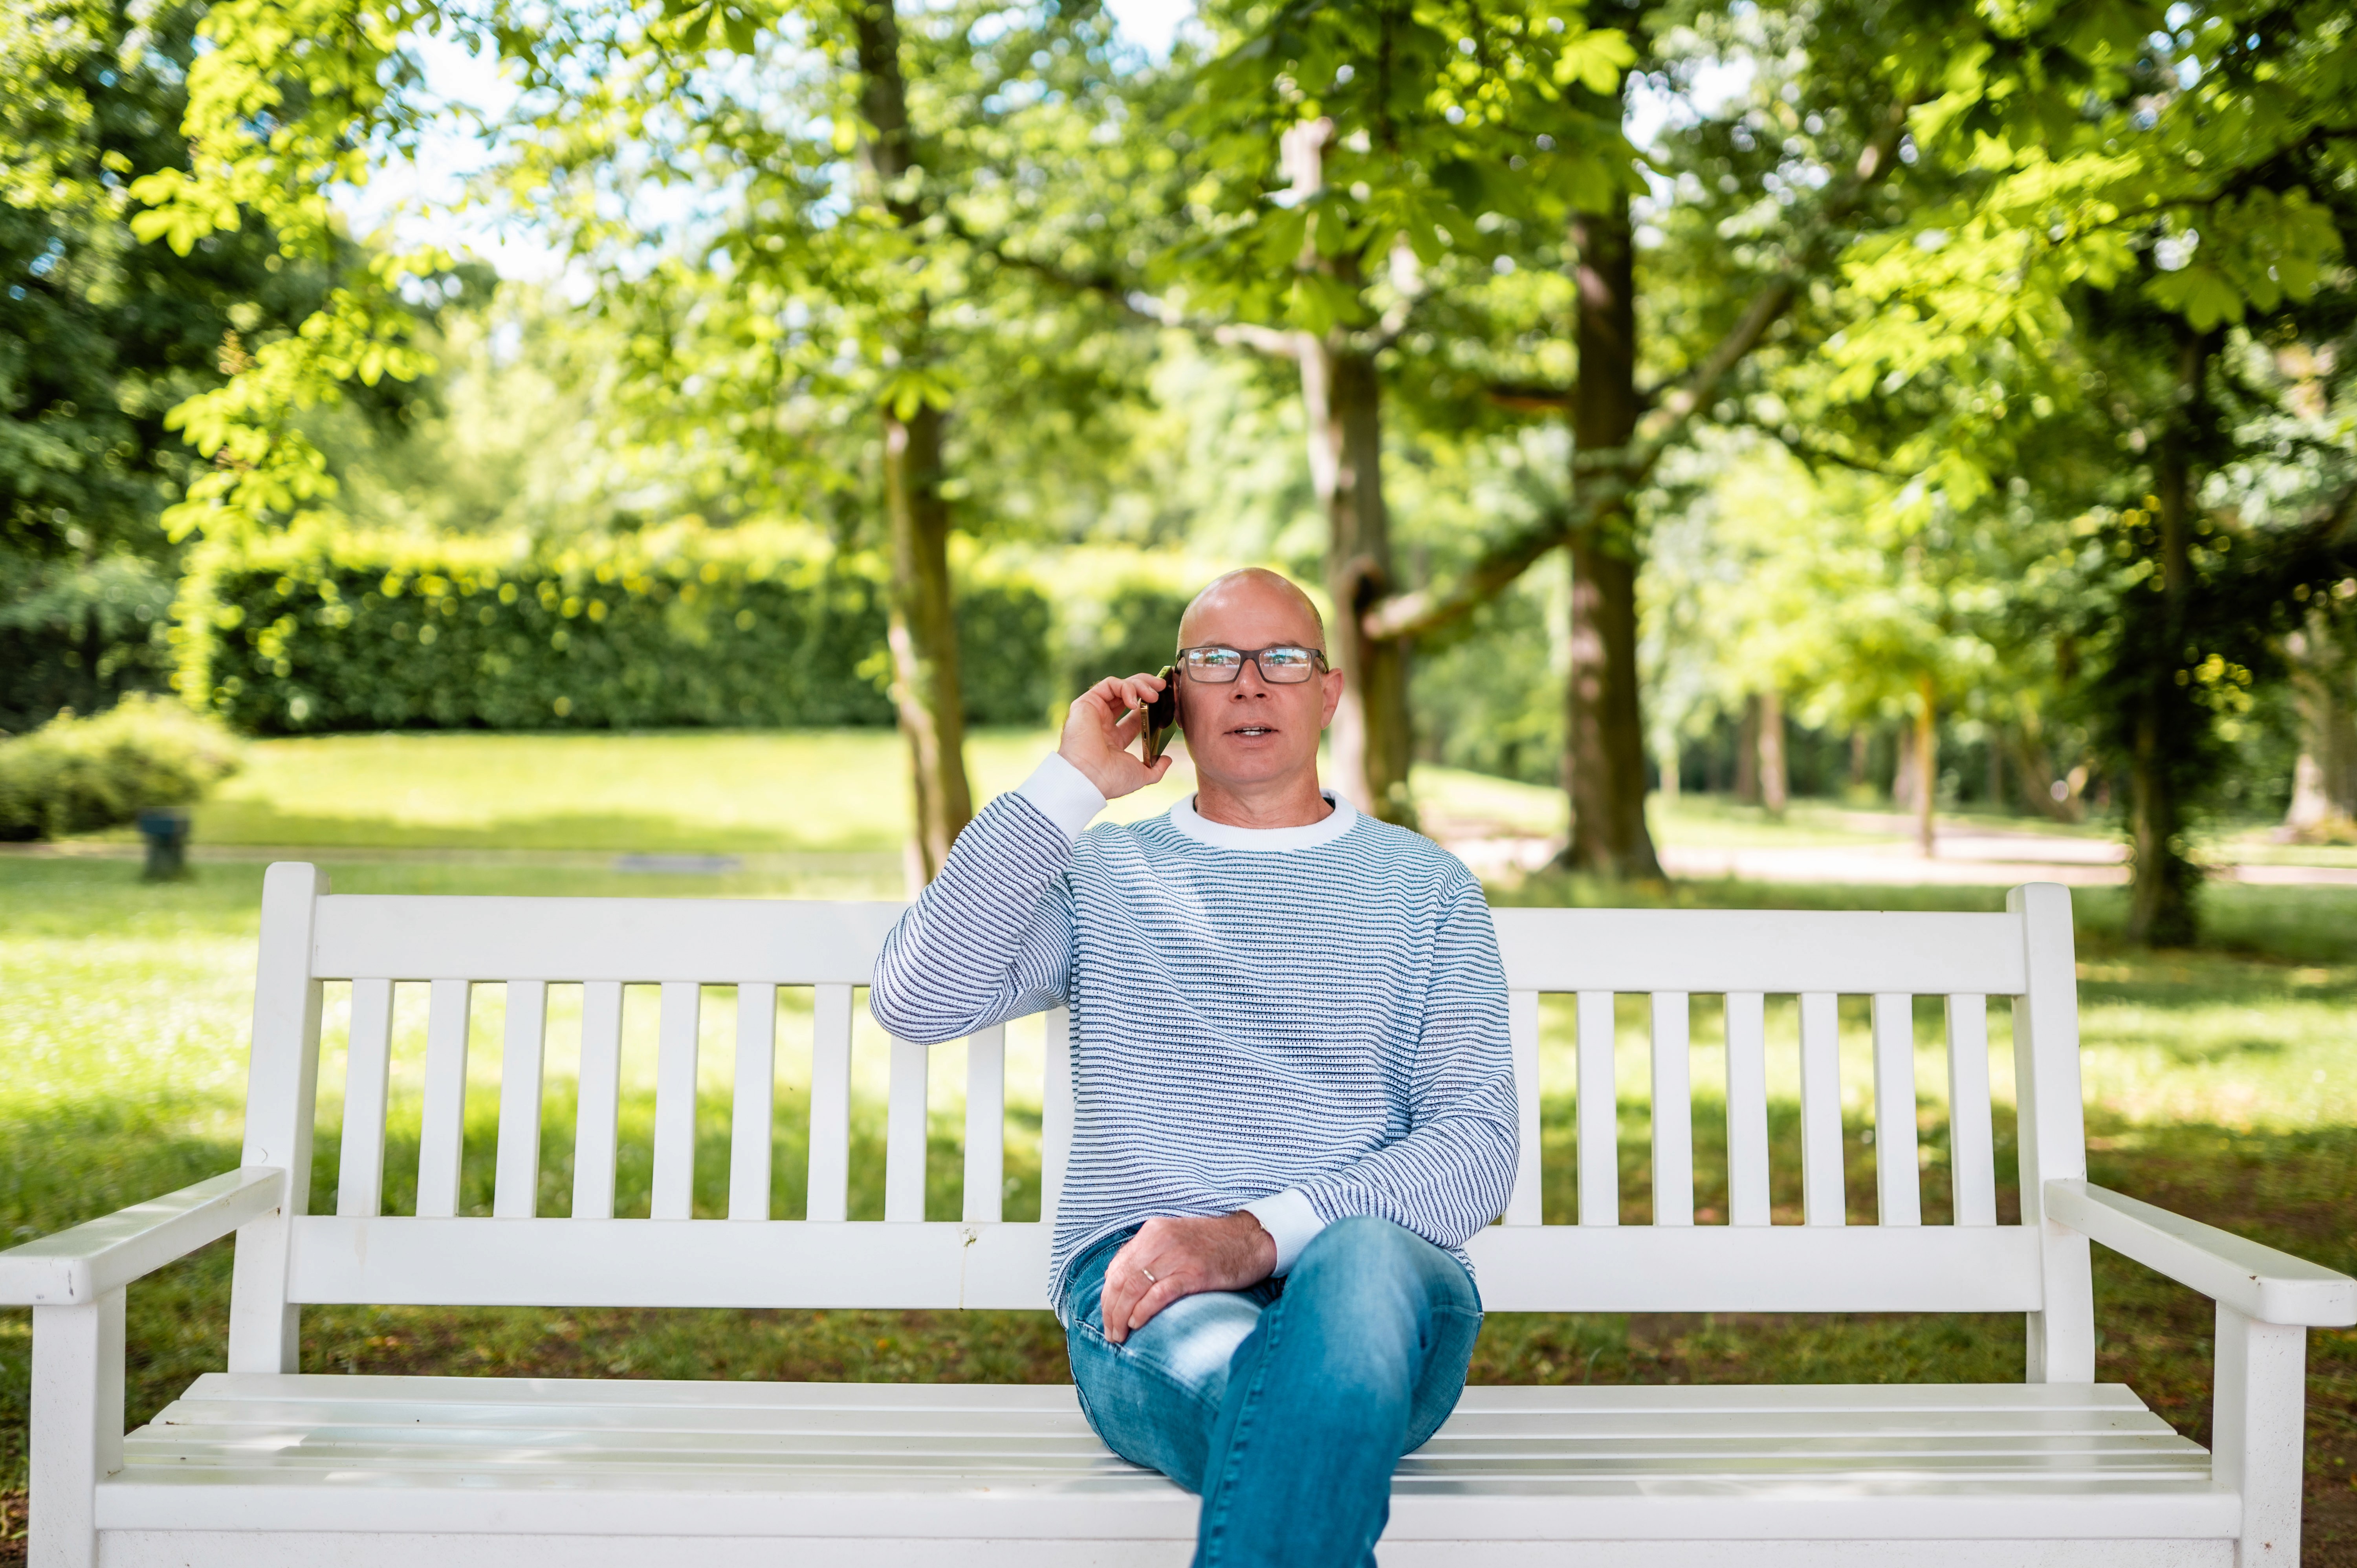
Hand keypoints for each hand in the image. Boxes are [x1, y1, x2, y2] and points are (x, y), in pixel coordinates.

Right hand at [1059, 671, 1176, 800]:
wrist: (1089, 778)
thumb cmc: (1111, 779)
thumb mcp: (1141, 775)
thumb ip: (1156, 769)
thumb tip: (1167, 760)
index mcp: (1114, 739)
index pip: (1136, 717)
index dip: (1152, 707)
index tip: (1169, 703)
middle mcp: (1103, 723)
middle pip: (1128, 696)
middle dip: (1147, 687)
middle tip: (1163, 687)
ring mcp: (1094, 711)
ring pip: (1120, 686)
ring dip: (1140, 684)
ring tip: (1154, 694)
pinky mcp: (1086, 703)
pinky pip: (1109, 685)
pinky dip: (1125, 687)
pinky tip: (1135, 702)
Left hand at [1097, 1212, 1276, 1343]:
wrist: (1252, 1238)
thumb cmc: (1213, 1243)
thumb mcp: (1174, 1238)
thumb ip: (1148, 1255)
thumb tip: (1118, 1281)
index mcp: (1153, 1231)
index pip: (1116, 1267)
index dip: (1106, 1296)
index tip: (1106, 1315)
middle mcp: (1160, 1241)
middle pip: (1121, 1280)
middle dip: (1110, 1310)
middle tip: (1110, 1333)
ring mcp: (1178, 1256)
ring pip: (1135, 1289)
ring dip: (1121, 1316)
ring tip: (1119, 1336)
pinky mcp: (1195, 1274)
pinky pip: (1159, 1294)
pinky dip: (1143, 1311)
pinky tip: (1137, 1324)